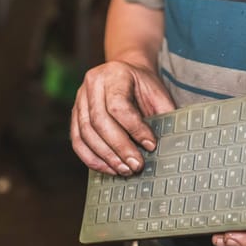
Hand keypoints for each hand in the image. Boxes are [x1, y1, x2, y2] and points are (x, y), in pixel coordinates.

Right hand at [70, 60, 174, 175]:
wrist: (125, 75)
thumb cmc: (144, 87)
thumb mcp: (158, 93)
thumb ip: (164, 113)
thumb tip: (171, 142)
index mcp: (115, 74)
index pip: (118, 105)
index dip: (135, 129)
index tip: (151, 145)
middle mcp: (92, 85)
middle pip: (99, 121)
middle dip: (119, 147)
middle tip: (136, 165)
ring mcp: (79, 100)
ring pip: (85, 133)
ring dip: (106, 157)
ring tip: (125, 170)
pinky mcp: (74, 115)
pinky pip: (77, 141)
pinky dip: (92, 159)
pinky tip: (110, 169)